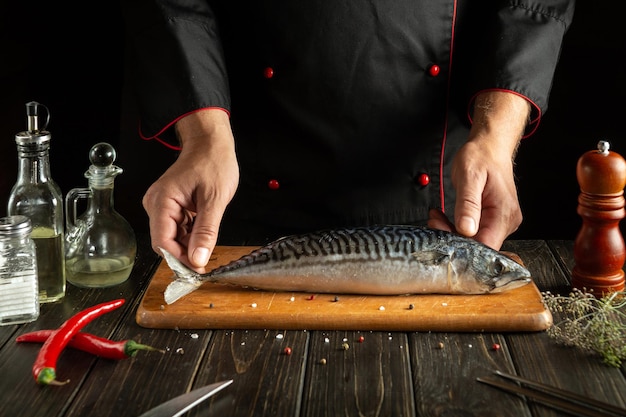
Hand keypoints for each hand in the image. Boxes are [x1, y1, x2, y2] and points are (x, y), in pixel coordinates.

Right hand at [142, 109, 238, 270]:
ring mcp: (162, 206)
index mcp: (162, 201)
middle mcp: (156, 204)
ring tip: (208, 246)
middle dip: (185, 255)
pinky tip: (204, 236)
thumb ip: (206, 231)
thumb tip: (198, 259)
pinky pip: (179, 229)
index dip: (179, 259)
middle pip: (166, 242)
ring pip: (173, 238)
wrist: (211, 144)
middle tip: (205, 265)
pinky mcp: (171, 208)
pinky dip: (191, 236)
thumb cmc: (213, 162)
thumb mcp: (215, 199)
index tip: (197, 271)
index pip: (162, 242)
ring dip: (190, 246)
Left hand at [429, 91, 529, 249]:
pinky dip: (456, 226)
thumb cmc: (481, 157)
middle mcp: (506, 221)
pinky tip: (445, 216)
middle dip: (452, 235)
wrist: (489, 147)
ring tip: (438, 215)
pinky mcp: (493, 220)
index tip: (441, 229)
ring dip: (452, 231)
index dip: (461, 244)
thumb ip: (468, 204)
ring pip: (474, 240)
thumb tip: (466, 229)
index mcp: (504, 213)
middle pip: (478, 244)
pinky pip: (474, 231)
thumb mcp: (469, 177)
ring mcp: (501, 222)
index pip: (485, 245)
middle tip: (434, 219)